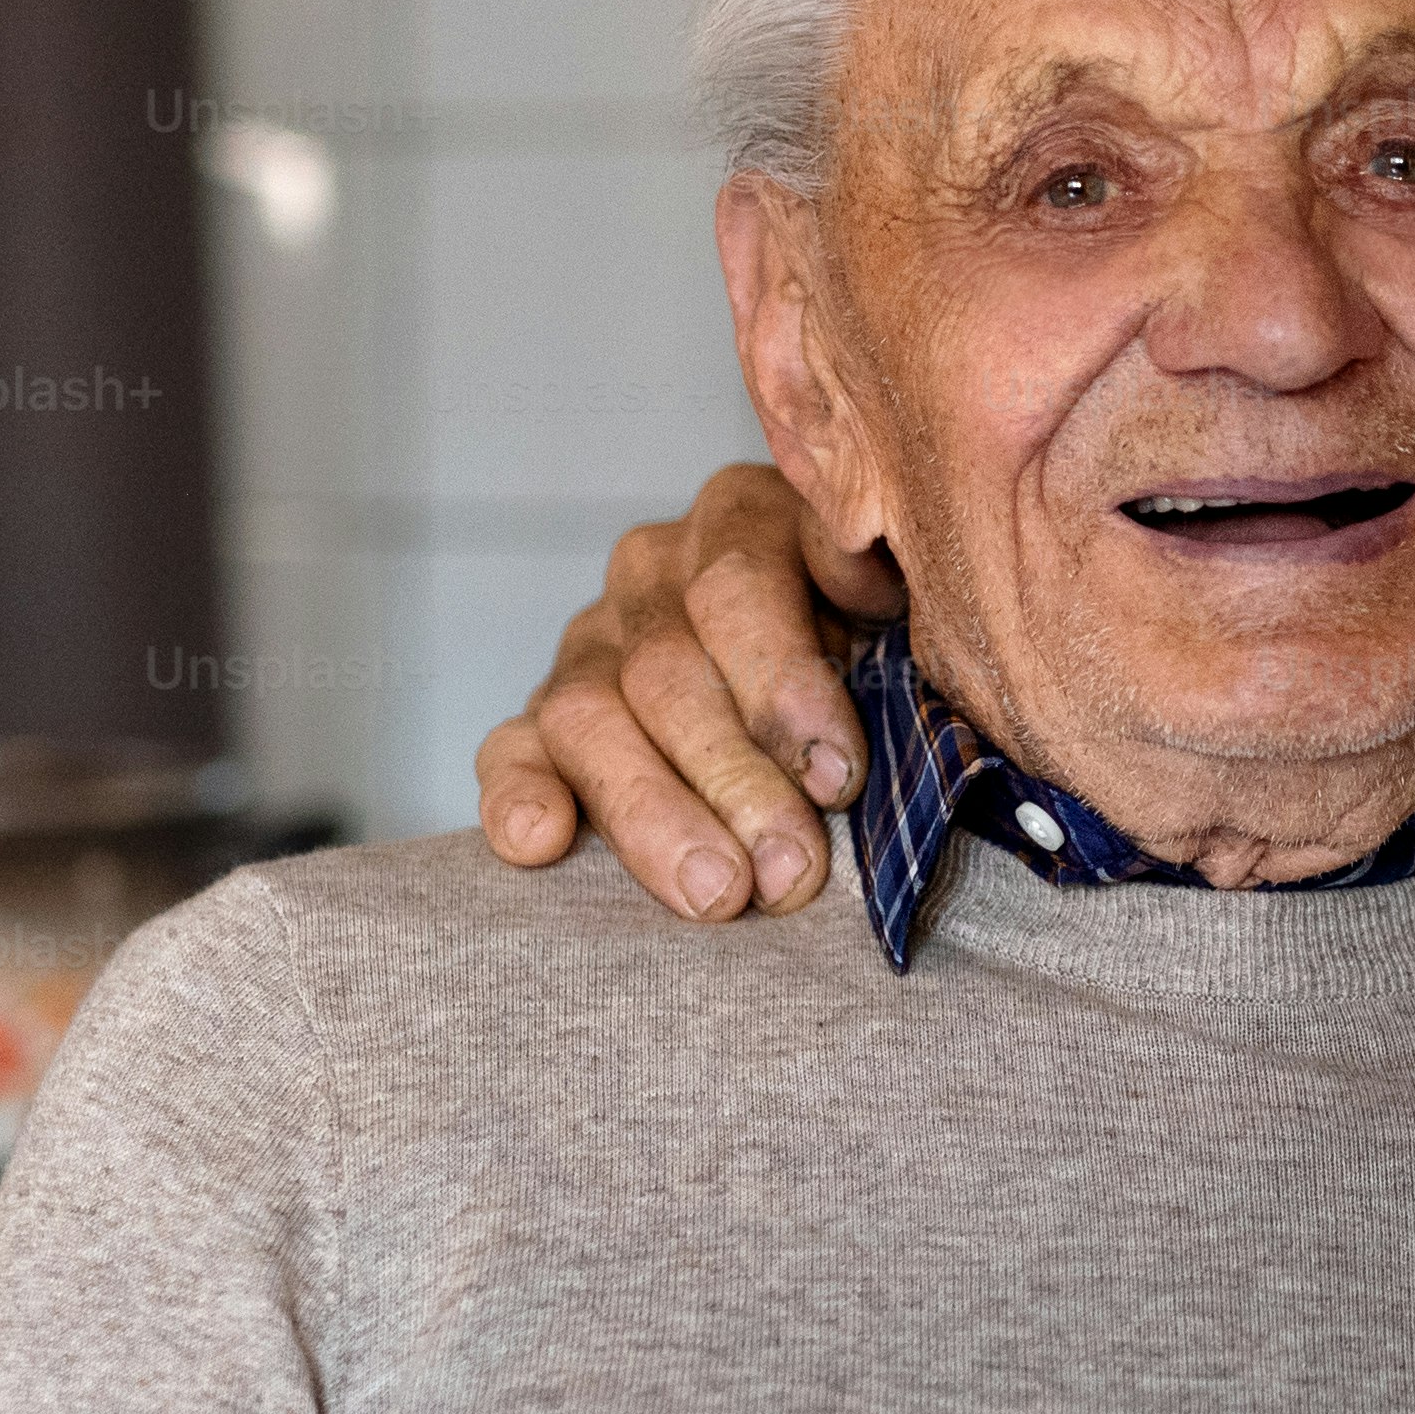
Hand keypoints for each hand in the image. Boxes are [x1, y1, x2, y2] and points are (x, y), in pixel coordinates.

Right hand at [473, 462, 903, 918]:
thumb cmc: (881, 651)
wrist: (829, 675)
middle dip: (733, 780)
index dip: (784, 685)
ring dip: (653, 813)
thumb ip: (890, 598)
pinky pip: (510, 750)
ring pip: (590, 715)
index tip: (837, 777)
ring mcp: (590, 644)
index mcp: (742, 520)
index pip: (739, 587)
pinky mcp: (543, 720)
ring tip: (716, 894)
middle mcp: (653, 571)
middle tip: (789, 872)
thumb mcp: (904, 613)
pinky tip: (541, 841)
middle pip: (667, 668)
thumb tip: (867, 580)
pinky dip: (519, 795)